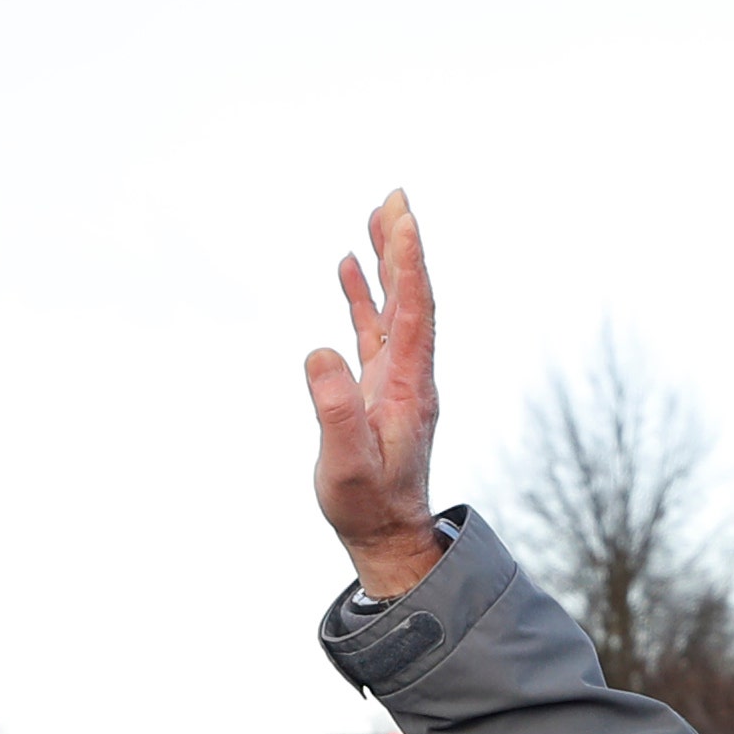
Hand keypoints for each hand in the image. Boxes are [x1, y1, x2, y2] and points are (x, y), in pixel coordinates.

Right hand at [304, 189, 446, 601]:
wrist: (388, 537)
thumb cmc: (367, 505)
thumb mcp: (346, 464)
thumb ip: (336, 410)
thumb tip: (320, 352)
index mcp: (409, 386)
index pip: (413, 311)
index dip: (407, 263)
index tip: (402, 218)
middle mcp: (411, 375)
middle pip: (412, 297)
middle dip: (404, 246)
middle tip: (396, 196)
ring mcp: (398, 379)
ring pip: (395, 307)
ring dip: (389, 261)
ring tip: (378, 214)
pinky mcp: (381, 388)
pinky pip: (375, 329)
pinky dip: (366, 295)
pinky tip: (351, 268)